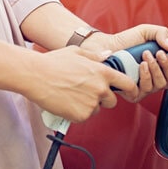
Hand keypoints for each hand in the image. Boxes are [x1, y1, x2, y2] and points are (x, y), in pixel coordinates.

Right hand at [22, 46, 136, 122]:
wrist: (36, 76)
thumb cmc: (54, 61)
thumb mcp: (76, 52)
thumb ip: (95, 55)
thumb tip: (108, 54)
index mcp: (102, 72)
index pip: (126, 83)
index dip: (131, 89)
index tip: (130, 92)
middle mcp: (100, 88)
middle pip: (112, 100)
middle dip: (103, 98)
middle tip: (85, 91)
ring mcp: (91, 103)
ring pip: (97, 109)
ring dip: (89, 105)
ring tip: (72, 94)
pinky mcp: (81, 115)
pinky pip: (85, 116)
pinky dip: (78, 112)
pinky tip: (66, 101)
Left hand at [82, 24, 167, 101]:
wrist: (107, 46)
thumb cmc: (126, 41)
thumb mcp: (147, 31)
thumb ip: (162, 33)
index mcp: (162, 69)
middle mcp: (156, 80)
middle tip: (160, 53)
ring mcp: (145, 88)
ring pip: (160, 85)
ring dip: (156, 68)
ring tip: (146, 55)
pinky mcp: (133, 93)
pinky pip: (146, 89)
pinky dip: (146, 75)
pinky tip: (141, 65)